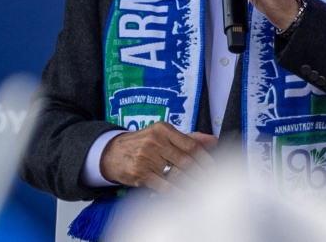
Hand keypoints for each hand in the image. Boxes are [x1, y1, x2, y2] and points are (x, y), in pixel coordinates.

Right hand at [99, 122, 217, 192]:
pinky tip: (187, 197)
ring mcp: (146, 158)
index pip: (190, 145)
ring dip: (192, 186)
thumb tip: (213, 141)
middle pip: (185, 161)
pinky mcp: (140, 174)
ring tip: (202, 191)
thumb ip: (188, 138)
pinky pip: (165, 186)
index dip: (205, 159)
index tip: (213, 169)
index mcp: (163, 129)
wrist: (112, 153)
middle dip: (201, 175)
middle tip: (210, 183)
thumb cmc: (143, 143)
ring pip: (177, 175)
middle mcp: (155, 141)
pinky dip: (178, 193)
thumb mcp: (163, 135)